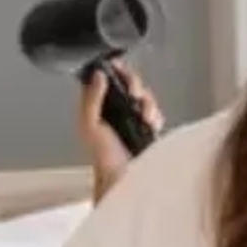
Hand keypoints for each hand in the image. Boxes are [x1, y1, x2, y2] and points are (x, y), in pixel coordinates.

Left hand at [79, 59, 163, 199]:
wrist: (124, 179)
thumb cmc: (103, 157)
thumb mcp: (90, 124)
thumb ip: (92, 98)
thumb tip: (98, 75)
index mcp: (98, 106)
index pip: (107, 78)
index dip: (115, 70)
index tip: (120, 67)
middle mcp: (116, 109)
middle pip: (130, 84)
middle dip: (135, 85)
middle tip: (134, 94)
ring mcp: (133, 118)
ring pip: (145, 97)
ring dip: (147, 104)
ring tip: (144, 116)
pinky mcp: (148, 127)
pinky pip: (156, 112)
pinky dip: (156, 116)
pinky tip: (151, 124)